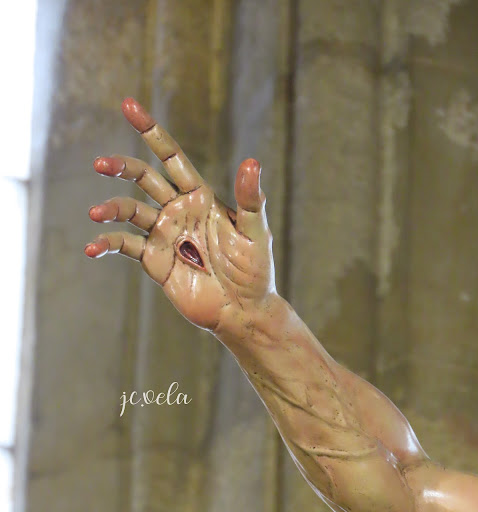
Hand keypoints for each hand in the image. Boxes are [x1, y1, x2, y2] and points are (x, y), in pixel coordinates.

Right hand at [85, 98, 275, 331]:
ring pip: (129, 211)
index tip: (129, 106)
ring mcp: (164, 234)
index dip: (151, 132)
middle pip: (143, 179)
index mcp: (201, 196)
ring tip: (97, 212)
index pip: (171, 158)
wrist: (241, 310)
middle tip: (100, 164)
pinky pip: (125, 245)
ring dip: (111, 209)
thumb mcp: (255, 233)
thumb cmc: (254, 270)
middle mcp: (178, 210)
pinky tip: (92, 247)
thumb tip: (252, 161)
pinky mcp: (154, 259)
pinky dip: (107, 243)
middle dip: (122, 167)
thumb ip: (249, 199)